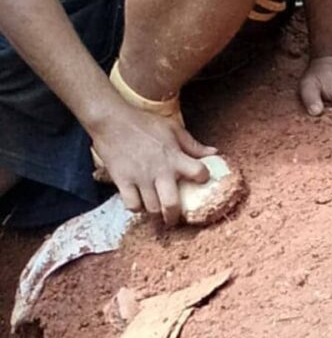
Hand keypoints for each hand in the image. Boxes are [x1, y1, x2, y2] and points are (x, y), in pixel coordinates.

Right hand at [89, 100, 212, 226]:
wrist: (109, 119)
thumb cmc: (143, 123)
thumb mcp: (172, 129)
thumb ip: (193, 144)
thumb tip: (215, 153)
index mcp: (175, 158)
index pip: (199, 173)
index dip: (203, 178)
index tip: (200, 180)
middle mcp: (160, 172)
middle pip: (171, 205)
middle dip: (175, 216)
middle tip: (174, 218)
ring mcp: (140, 178)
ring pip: (152, 208)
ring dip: (157, 213)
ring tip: (158, 213)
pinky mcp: (122, 180)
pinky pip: (132, 204)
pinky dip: (136, 208)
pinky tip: (139, 203)